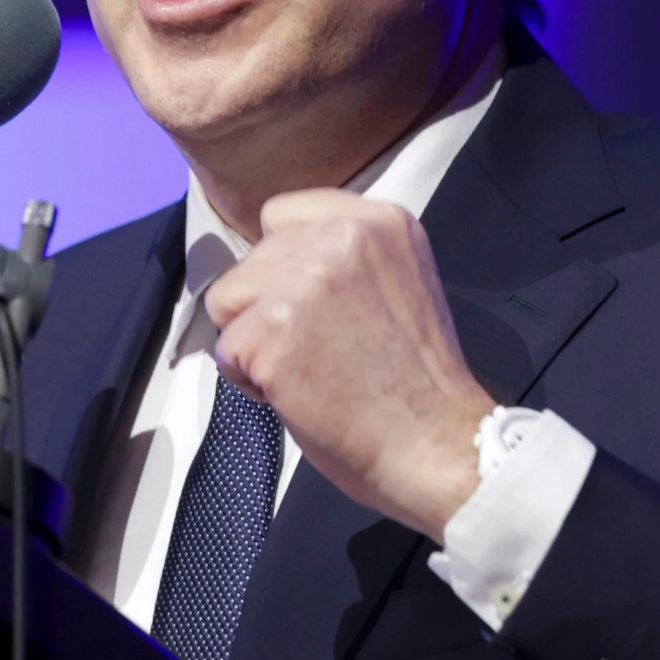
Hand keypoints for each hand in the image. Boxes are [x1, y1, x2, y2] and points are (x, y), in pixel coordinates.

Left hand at [204, 189, 495, 539]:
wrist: (435, 445)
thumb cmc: (416, 385)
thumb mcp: (399, 283)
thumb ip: (346, 259)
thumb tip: (285, 262)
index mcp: (378, 222)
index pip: (281, 214)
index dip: (281, 264)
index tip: (307, 304)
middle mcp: (341, 239)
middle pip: (250, 260)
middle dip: (266, 308)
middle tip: (320, 352)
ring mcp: (304, 283)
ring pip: (227, 300)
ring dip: (252, 341)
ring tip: (307, 371)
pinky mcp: (272, 332)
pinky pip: (225, 351)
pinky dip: (249, 382)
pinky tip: (298, 395)